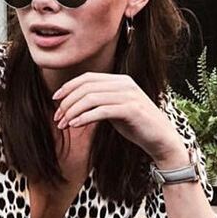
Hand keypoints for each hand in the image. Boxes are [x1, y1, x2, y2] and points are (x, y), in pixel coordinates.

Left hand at [51, 72, 186, 160]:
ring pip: (91, 98)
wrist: (161, 138)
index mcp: (119, 80)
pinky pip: (101, 110)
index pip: (87, 78)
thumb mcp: (115, 110)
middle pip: (86, 87)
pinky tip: (75, 125)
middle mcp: (124, 84)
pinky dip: (84, 117)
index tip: (55, 100)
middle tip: (57, 118)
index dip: (68, 87)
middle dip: (67, 102)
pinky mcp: (131, 110)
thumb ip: (99, 103)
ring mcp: (128, 96)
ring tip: (64, 125)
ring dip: (73, 112)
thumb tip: (73, 106)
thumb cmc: (136, 126)